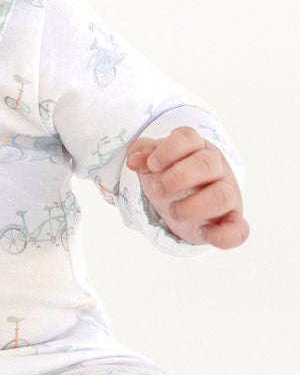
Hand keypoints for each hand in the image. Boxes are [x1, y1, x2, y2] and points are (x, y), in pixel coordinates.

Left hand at [125, 127, 248, 249]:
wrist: (184, 206)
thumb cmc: (170, 177)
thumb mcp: (155, 163)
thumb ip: (143, 153)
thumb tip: (134, 158)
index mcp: (197, 148)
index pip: (188, 138)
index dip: (168, 150)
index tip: (152, 165)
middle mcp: (217, 168)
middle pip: (207, 163)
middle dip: (177, 178)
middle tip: (158, 190)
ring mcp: (228, 193)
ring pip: (223, 195)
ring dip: (193, 206)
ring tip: (173, 211)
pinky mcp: (232, 220)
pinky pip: (239, 230)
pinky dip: (222, 235)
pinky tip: (203, 233)